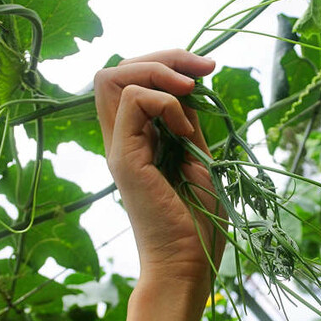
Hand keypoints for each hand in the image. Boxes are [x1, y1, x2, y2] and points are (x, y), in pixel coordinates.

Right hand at [94, 49, 224, 320]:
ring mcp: (119, 148)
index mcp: (138, 138)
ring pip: (114, 75)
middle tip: (202, 69)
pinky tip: (185, 127)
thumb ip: (188, 125)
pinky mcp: (125, 159)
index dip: (168, 62)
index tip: (206, 70)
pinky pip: (132, 101)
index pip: (132, 78)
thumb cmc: (198, 222)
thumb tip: (191, 90)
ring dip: (159, 71)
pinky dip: (164, 102)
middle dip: (163, 55)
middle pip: (118, 68)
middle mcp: (122, 139)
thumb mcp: (199, 158)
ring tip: (191, 92)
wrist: (189, 264)